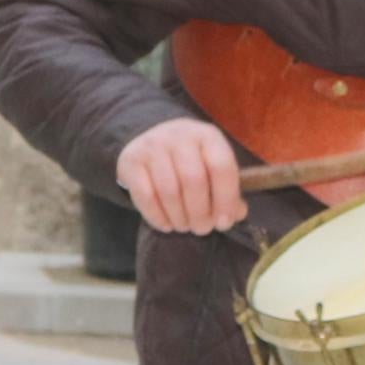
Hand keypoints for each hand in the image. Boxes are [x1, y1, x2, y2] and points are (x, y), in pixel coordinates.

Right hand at [115, 115, 247, 234]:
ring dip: (180, 218)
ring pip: (169, 191)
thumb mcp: (212, 167)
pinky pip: (145, 196)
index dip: (226, 199)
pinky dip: (158, 217)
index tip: (224, 222)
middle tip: (202, 229)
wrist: (151, 139)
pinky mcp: (131, 161)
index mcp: (207, 136)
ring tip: (185, 227)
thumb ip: (228, 191)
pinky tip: (166, 224)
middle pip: (193, 180)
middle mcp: (180, 136)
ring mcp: (152, 146)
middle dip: (200, 213)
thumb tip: (234, 215)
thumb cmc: (190, 160)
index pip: (221, 167)